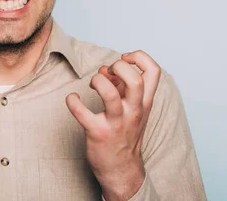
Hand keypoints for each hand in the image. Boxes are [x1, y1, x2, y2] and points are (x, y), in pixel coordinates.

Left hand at [65, 50, 161, 200]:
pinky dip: (73, 101)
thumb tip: (104, 69)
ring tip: (92, 84)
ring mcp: (117, 123)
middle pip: (135, 79)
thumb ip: (121, 86)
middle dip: (118, 67)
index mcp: (145, 102)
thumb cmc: (125, 133)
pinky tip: (72, 99)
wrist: (122, 170)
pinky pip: (82, 113)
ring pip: (110, 94)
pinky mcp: (98, 133)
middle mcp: (134, 111)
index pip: (154, 70)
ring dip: (97, 81)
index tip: (123, 59)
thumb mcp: (131, 108)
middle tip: (107, 73)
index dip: (138, 57)